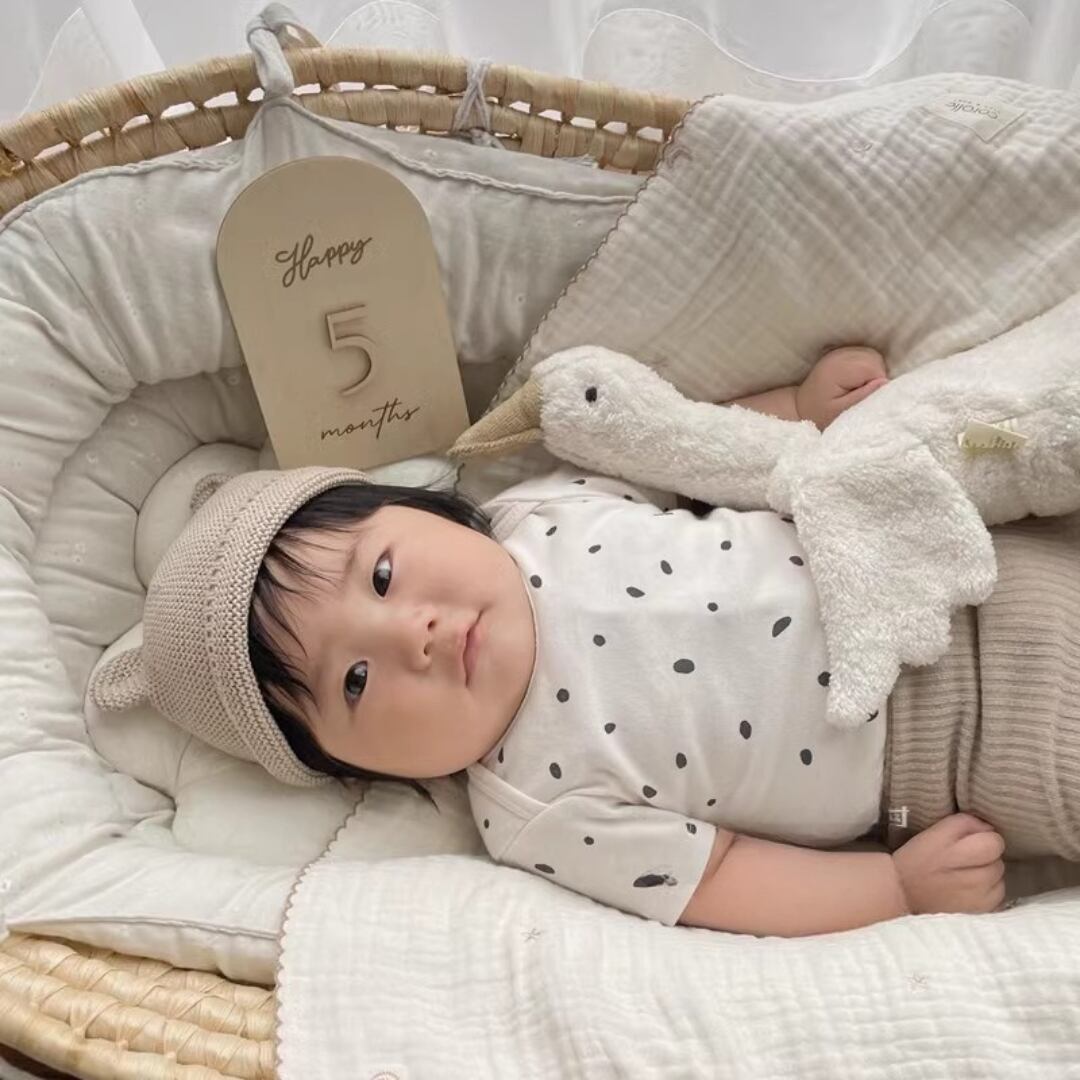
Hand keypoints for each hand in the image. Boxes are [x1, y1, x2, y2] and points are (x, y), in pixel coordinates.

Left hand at [795, 346, 887, 429]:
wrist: (801, 406)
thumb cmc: (819, 413)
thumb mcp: (840, 412)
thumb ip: (863, 397)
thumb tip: (885, 382)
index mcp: (837, 368)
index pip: (873, 368)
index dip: (876, 384)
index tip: (864, 398)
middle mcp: (839, 355)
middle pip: (875, 358)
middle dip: (875, 377)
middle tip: (861, 394)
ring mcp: (840, 351)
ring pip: (872, 355)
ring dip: (872, 371)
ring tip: (858, 388)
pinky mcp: (842, 353)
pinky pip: (865, 355)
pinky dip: (867, 367)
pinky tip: (857, 380)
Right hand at [891, 813, 1005, 915]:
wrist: (903, 892)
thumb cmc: (918, 858)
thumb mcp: (935, 831)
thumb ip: (965, 823)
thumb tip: (989, 828)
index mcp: (961, 853)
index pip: (995, 842)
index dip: (982, 837)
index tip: (966, 842)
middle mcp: (976, 878)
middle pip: (999, 859)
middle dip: (985, 856)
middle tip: (963, 858)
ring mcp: (982, 898)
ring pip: (1000, 876)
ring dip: (988, 872)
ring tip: (966, 873)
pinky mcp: (983, 911)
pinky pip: (998, 893)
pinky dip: (988, 888)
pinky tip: (970, 887)